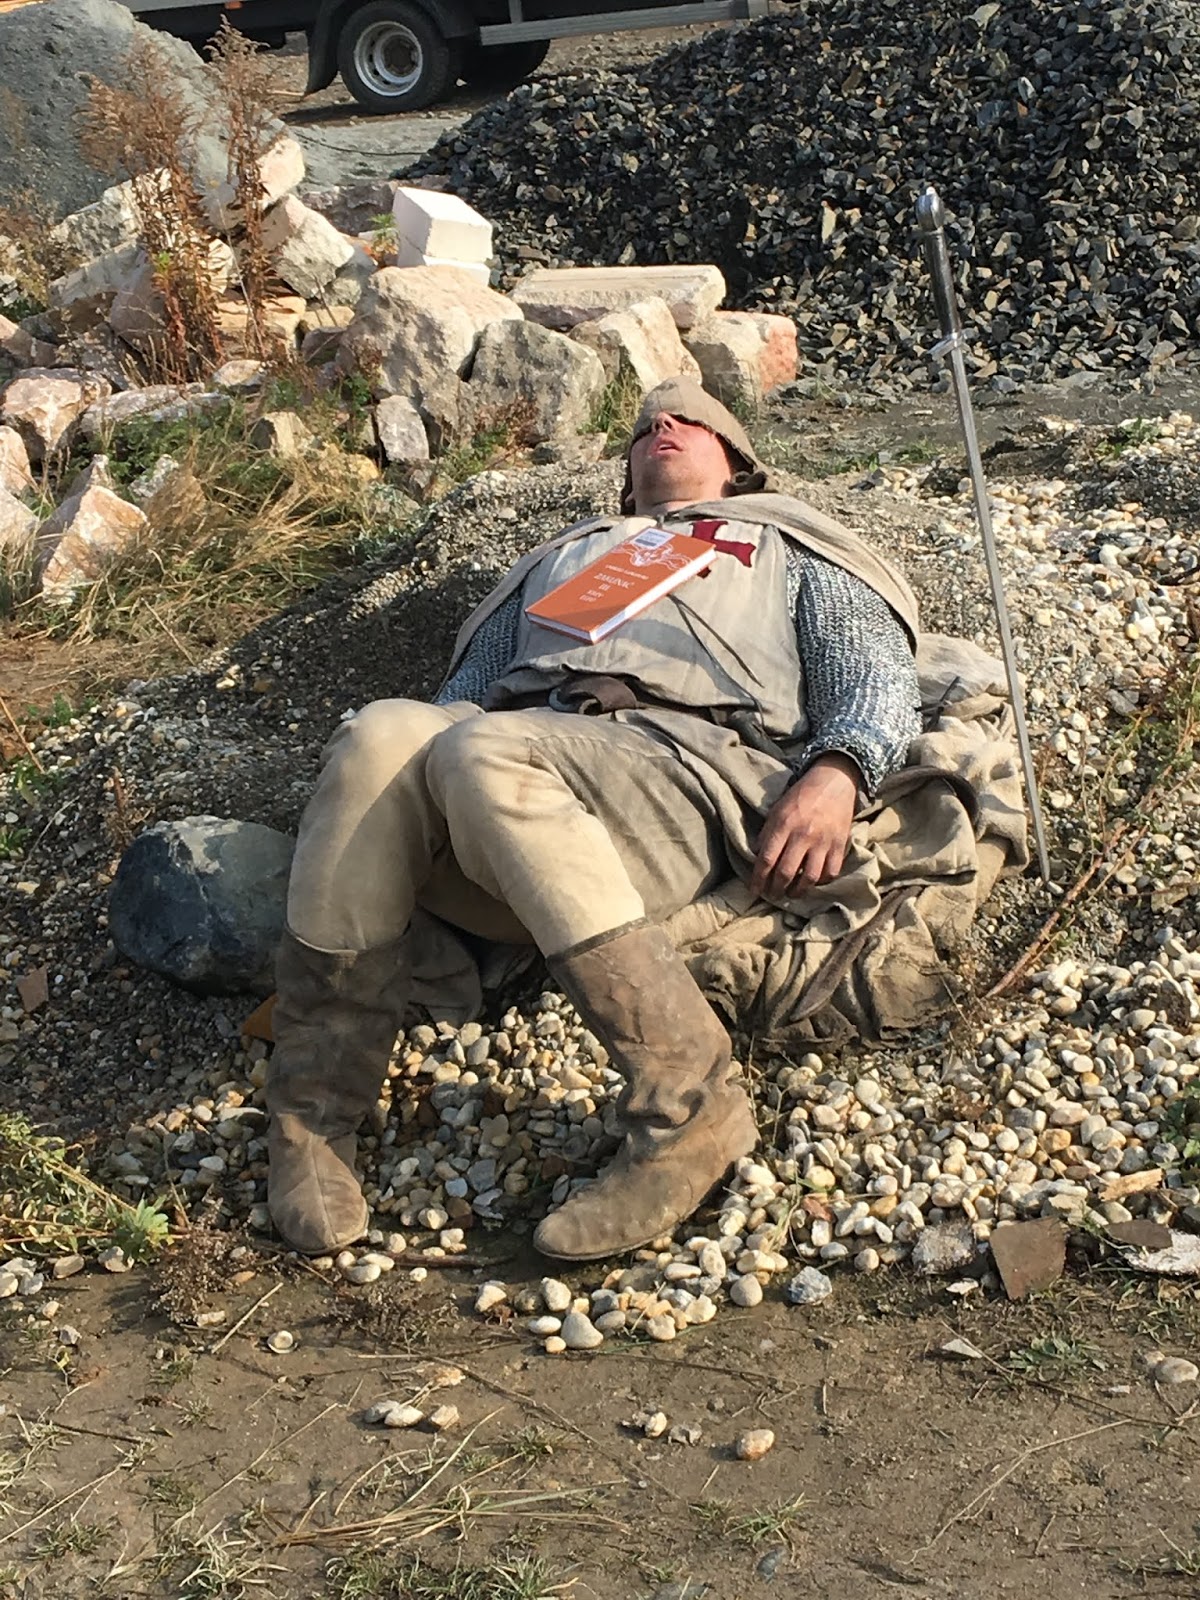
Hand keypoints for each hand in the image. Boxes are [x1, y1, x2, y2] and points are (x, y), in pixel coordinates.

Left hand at [751, 754, 859, 900]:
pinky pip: (831, 871)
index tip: (754, 890)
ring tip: (791, 893)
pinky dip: (821, 881)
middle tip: (772, 895)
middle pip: (786, 872)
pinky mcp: (840, 844)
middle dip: (776, 889)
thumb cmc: (801, 796)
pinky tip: (813, 882)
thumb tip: (757, 856)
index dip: (758, 879)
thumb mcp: (777, 809)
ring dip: (798, 891)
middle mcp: (803, 835)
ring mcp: (823, 841)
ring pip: (810, 877)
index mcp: (784, 824)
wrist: (834, 781)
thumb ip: (767, 833)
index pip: (767, 859)